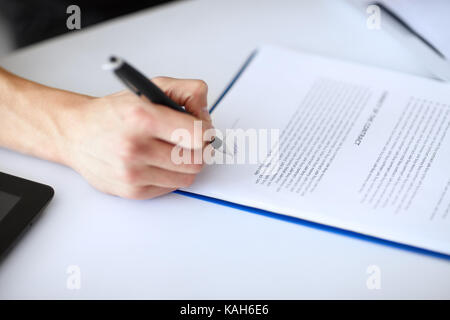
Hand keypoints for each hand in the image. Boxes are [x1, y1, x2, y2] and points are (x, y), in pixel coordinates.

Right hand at [61, 77, 211, 198]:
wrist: (75, 133)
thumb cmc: (112, 113)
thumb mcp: (149, 88)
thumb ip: (186, 91)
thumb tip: (206, 113)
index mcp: (142, 117)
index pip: (197, 134)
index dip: (206, 131)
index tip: (202, 129)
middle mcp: (135, 147)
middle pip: (196, 160)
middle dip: (199, 150)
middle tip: (190, 141)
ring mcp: (132, 173)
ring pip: (187, 177)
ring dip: (185, 164)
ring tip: (171, 151)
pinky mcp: (131, 191)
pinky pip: (170, 188)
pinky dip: (170, 176)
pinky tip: (158, 162)